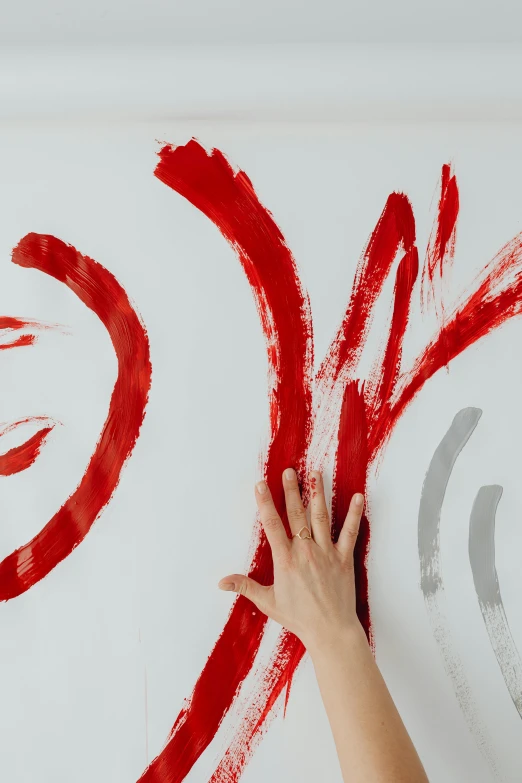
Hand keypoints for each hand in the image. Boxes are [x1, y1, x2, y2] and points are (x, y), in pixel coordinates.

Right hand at [218, 468, 364, 654]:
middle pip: (297, 514)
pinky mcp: (344, 558)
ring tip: (315, 473)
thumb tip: (221, 582)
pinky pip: (350, 532)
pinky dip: (354, 514)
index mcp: (285, 560)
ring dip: (318, 493)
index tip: (260, 484)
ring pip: (321, 517)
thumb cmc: (299, 618)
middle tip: (289, 471)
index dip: (265, 503)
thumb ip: (245, 587)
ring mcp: (327, 553)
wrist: (330, 631)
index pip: (272, 525)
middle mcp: (305, 551)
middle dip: (292, 490)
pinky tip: (358, 496)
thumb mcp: (268, 602)